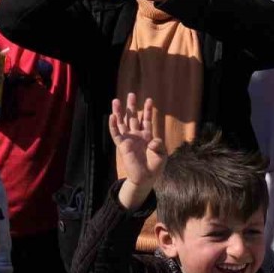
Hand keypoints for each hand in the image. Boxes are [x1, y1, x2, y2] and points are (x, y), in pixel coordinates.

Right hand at [110, 93, 166, 207]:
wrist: (146, 177)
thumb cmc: (155, 166)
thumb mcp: (162, 153)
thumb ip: (158, 144)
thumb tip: (151, 141)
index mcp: (147, 136)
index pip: (147, 120)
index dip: (147, 110)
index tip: (149, 99)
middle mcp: (137, 135)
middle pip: (133, 117)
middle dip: (131, 106)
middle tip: (131, 94)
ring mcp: (129, 139)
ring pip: (122, 123)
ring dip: (119, 112)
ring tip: (115, 100)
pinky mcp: (122, 146)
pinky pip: (116, 134)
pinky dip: (113, 125)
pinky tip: (111, 116)